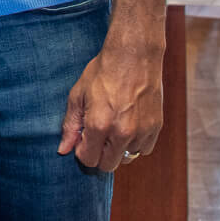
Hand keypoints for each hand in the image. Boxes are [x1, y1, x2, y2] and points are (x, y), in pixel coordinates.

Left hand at [57, 22, 163, 172]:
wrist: (134, 55)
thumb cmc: (103, 72)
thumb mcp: (78, 95)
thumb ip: (70, 125)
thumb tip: (63, 150)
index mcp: (99, 125)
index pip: (88, 160)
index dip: (82, 151)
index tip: (83, 139)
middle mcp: (122, 133)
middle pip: (108, 165)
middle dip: (99, 154)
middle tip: (97, 135)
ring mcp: (141, 131)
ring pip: (127, 158)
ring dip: (118, 148)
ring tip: (115, 126)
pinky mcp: (156, 127)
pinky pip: (144, 148)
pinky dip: (136, 142)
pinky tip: (129, 124)